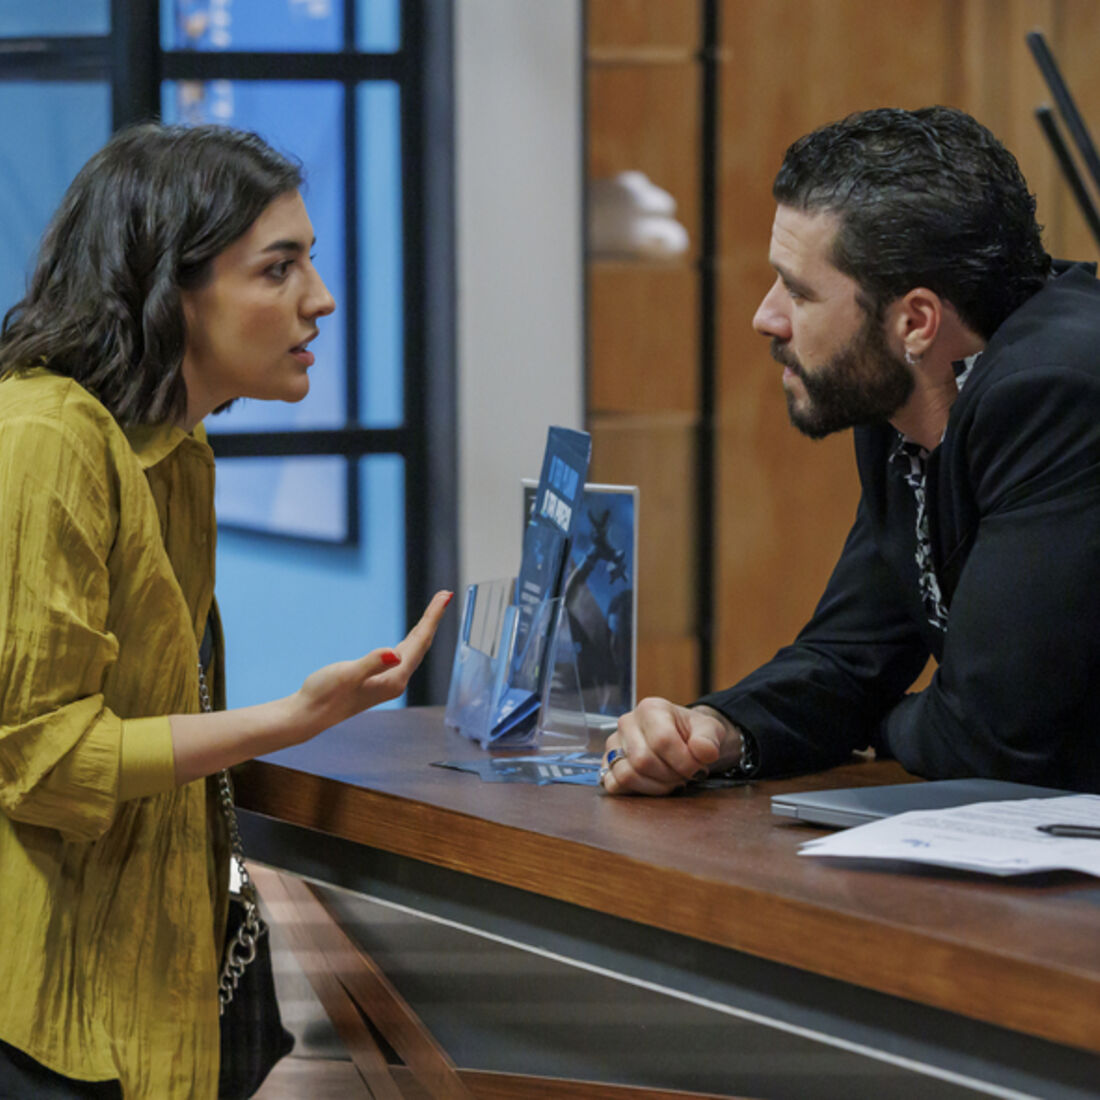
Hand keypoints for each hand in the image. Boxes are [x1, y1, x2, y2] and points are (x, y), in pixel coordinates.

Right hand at [293, 590, 452, 737]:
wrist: (309, 715)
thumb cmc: (324, 694)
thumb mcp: (347, 675)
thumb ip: (371, 664)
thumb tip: (394, 654)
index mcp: (394, 678)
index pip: (420, 642)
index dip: (433, 617)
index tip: (446, 596)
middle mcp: (396, 681)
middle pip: (421, 644)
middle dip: (433, 619)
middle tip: (445, 595)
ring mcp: (388, 681)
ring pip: (414, 649)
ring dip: (424, 628)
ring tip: (434, 609)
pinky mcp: (378, 680)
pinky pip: (403, 655)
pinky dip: (411, 639)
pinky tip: (412, 636)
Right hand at [600, 697, 741, 795]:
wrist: (683, 740)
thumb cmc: (694, 734)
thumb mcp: (710, 731)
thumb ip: (709, 739)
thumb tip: (704, 751)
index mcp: (651, 708)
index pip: (662, 740)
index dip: (683, 762)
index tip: (699, 769)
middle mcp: (627, 723)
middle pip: (643, 761)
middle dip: (670, 776)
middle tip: (685, 776)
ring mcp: (614, 744)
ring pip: (626, 775)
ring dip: (654, 787)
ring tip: (671, 781)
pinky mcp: (608, 763)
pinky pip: (613, 784)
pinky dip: (636, 791)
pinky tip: (654, 785)